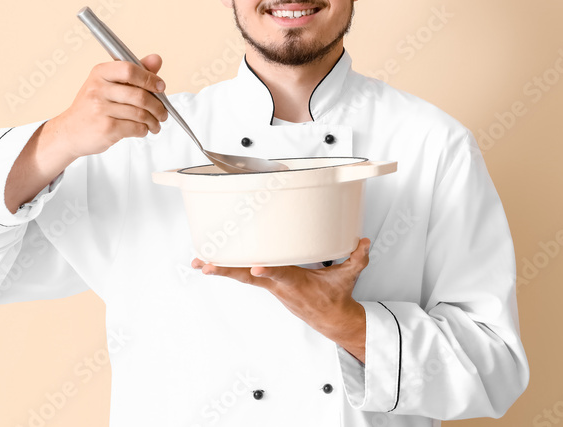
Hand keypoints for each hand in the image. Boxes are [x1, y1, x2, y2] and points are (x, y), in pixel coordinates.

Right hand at [44, 54, 168, 161]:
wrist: (69, 132)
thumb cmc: (92, 107)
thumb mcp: (108, 84)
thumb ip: (134, 72)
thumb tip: (156, 59)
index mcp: (100, 73)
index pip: (129, 69)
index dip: (150, 78)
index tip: (160, 86)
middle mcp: (98, 89)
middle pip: (140, 95)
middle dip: (158, 106)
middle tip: (163, 112)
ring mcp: (100, 109)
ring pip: (140, 113)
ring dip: (154, 120)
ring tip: (155, 123)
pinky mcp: (106, 128)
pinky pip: (136, 128)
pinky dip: (144, 130)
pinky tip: (143, 130)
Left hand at [192, 238, 370, 362]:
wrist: (331, 321)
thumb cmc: (336, 297)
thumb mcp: (349, 277)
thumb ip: (357, 258)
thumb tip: (363, 241)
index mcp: (298, 283)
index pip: (282, 276)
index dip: (269, 272)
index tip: (255, 268)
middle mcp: (280, 285)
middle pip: (249, 277)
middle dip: (226, 270)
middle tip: (204, 264)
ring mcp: (271, 286)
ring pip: (242, 276)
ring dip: (220, 268)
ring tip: (198, 262)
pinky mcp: (268, 285)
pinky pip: (245, 275)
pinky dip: (229, 268)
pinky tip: (212, 262)